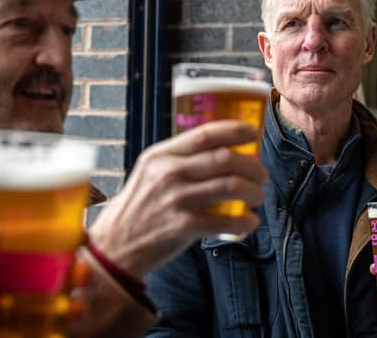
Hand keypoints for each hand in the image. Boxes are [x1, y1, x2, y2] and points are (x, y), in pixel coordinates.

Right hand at [89, 120, 266, 278]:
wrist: (115, 245)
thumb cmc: (139, 207)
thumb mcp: (150, 173)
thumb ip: (178, 159)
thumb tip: (220, 150)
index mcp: (161, 155)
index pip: (205, 134)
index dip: (235, 130)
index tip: (253, 134)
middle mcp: (168, 173)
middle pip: (225, 158)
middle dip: (252, 165)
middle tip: (261, 174)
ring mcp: (175, 200)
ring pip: (230, 186)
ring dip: (253, 191)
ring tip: (256, 196)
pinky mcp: (182, 227)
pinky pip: (225, 221)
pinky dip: (244, 221)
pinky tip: (249, 222)